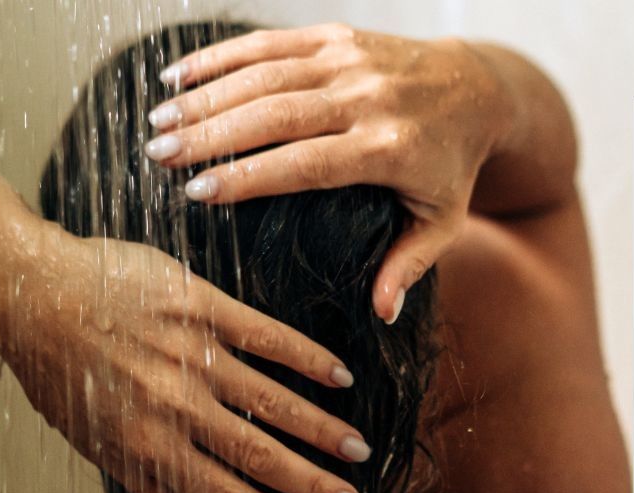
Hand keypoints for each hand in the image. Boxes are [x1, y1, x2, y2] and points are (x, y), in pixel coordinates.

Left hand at [0, 228, 368, 492]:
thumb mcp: (91, 441)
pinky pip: (266, 336)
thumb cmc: (59, 371)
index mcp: (148, 447)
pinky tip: (341, 376)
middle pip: (260, 456)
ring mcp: (192, 355)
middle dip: (314, 485)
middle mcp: (175, 408)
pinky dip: (307, 358)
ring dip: (321, 429)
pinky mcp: (200, 306)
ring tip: (359, 450)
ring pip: (272, 401)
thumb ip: (144, 490)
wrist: (30, 290)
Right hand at [143, 24, 512, 322]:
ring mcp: (350, 60)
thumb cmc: (452, 167)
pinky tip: (178, 75)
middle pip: (275, 114)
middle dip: (210, 133)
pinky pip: (271, 42)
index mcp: (389, 149)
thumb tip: (382, 314)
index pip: (307, 163)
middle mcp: (367, 98)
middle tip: (157, 156)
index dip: (249, 176)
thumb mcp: (443, 222)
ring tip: (157, 123)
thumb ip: (409, 265)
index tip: (197, 193)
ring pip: (265, 74)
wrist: (477, 89)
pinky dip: (221, 57)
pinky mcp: (338, 36)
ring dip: (205, 95)